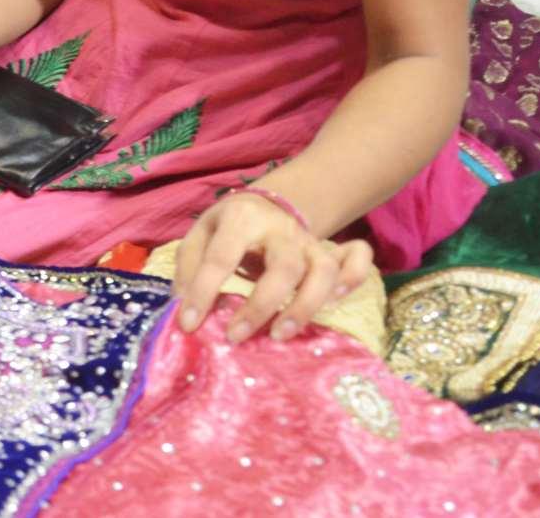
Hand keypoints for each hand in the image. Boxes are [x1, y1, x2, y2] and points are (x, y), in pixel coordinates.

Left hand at [173, 191, 375, 342]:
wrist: (264, 204)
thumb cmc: (227, 227)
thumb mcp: (199, 235)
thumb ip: (188, 267)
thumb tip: (182, 307)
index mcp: (240, 219)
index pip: (221, 257)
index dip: (203, 292)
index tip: (189, 324)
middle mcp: (280, 229)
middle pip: (284, 267)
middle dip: (261, 306)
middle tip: (237, 336)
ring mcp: (309, 241)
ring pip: (323, 271)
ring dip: (306, 306)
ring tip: (280, 334)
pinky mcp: (328, 251)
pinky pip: (356, 260)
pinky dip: (352, 279)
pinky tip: (335, 303)